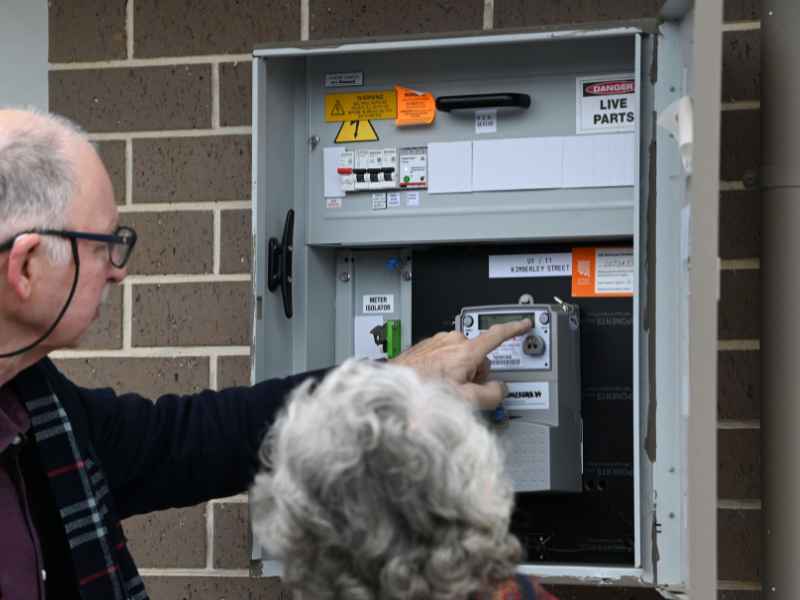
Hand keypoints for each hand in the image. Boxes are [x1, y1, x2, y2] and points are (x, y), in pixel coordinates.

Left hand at [392, 319, 532, 408]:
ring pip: (461, 357)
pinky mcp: (426, 346)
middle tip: (462, 389)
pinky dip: (445, 369)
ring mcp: (438, 341)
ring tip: (443, 388)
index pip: (497, 335)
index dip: (514, 329)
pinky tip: (434, 383)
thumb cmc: (422, 392)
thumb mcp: (465, 400)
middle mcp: (452, 340)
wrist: (392, 387)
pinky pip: (445, 356)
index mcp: (466, 350)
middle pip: (478, 355)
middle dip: (476, 373)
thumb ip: (491, 394)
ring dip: (459, 372)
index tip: (524, 324)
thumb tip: (500, 389)